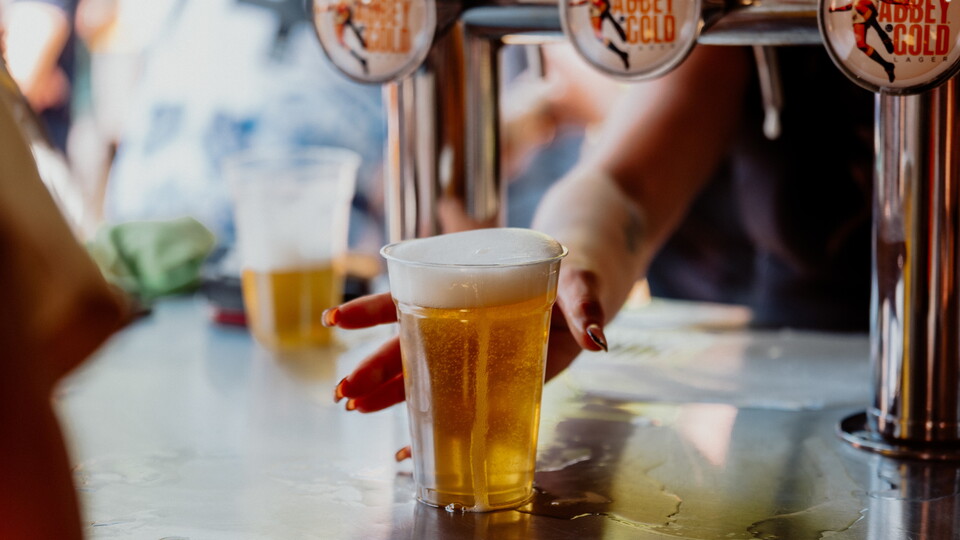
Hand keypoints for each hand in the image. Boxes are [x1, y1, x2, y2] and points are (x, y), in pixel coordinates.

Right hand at [325, 268, 607, 412]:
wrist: (594, 274)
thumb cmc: (577, 266)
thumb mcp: (581, 281)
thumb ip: (586, 306)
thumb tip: (596, 340)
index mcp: (469, 287)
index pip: (410, 297)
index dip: (372, 311)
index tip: (336, 322)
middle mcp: (465, 319)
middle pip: (407, 343)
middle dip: (372, 367)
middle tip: (343, 393)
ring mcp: (477, 347)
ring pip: (421, 370)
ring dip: (388, 390)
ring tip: (355, 408)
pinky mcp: (496, 372)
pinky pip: (458, 396)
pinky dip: (434, 421)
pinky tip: (410, 445)